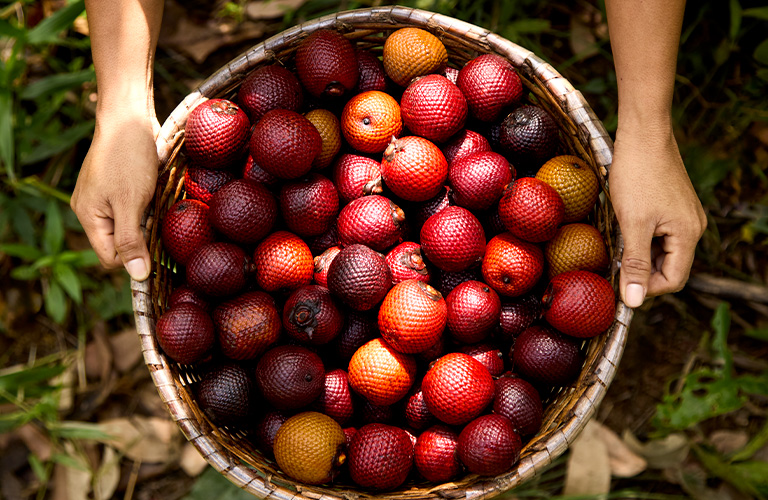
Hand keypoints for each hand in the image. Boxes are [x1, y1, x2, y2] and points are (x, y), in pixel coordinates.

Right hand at [71, 112, 159, 280]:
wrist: (129, 117)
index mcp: (88, 217)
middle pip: (120, 242)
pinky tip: (154, 191)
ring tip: (155, 200)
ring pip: (128, 224)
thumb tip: (137, 276)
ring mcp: (102, 197)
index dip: (135, 256)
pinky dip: (145, 205)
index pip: (111, 258)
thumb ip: (132, 240)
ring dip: (146, 219)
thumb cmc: (128, 158)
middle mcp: (90, 210)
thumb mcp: (131, 202)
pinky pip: (131, 208)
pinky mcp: (116, 186)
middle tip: (157, 214)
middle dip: (143, 235)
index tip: (156, 240)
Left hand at [609, 124, 706, 307]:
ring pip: (662, 250)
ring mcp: (684, 215)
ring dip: (640, 255)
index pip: (673, 280)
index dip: (646, 289)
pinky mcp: (673, 205)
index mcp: (688, 234)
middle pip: (669, 267)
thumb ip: (635, 264)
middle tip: (613, 267)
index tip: (619, 286)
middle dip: (642, 272)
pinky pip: (659, 233)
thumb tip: (634, 301)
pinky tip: (623, 229)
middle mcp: (693, 227)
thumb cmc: (637, 175)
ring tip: (616, 246)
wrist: (643, 134)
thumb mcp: (633, 223)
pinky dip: (642, 238)